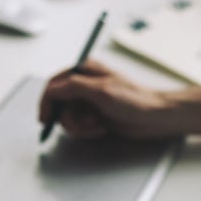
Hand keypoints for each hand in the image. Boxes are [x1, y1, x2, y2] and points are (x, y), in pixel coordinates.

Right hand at [38, 59, 175, 138]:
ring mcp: (89, 100)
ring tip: (97, 125)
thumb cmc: (134, 100)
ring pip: (68, 117)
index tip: (45, 119)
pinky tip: (101, 128)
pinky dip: (87, 130)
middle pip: (58, 104)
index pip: (54, 84)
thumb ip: (73, 87)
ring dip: (80, 126)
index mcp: (84, 70)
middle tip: (84, 123)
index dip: (46, 102)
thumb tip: (51, 89)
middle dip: (69, 118)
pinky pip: (79, 126)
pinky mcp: (94, 114)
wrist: (155, 117)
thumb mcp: (101, 91)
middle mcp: (84, 84)